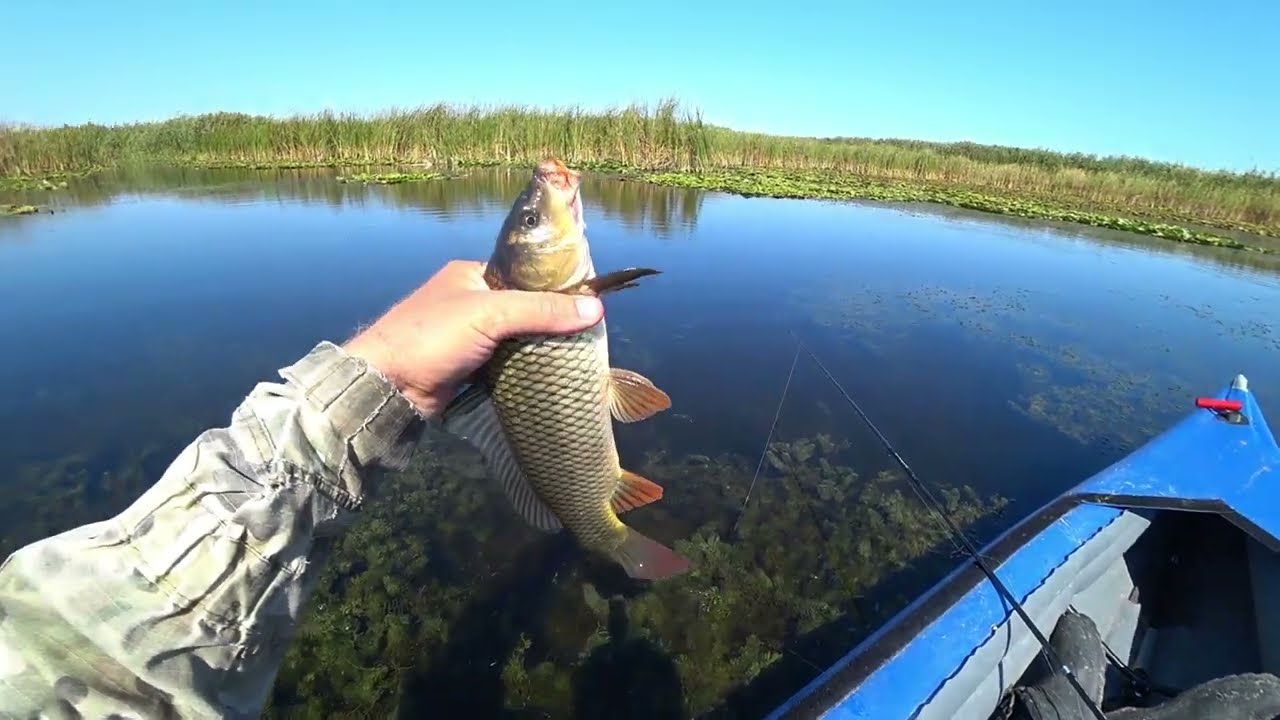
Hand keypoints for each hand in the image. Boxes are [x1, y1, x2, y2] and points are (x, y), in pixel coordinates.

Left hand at [343, 260, 604, 416]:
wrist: (387, 386)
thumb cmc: (431, 336)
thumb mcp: (491, 314)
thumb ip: (542, 310)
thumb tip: (595, 308)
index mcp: (471, 274)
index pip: (525, 275)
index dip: (556, 287)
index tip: (588, 303)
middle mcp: (470, 301)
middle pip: (524, 308)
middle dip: (550, 322)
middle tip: (586, 335)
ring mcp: (468, 336)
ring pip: (516, 338)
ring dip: (537, 348)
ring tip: (575, 356)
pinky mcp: (468, 366)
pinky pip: (506, 362)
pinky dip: (523, 368)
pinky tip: (548, 374)